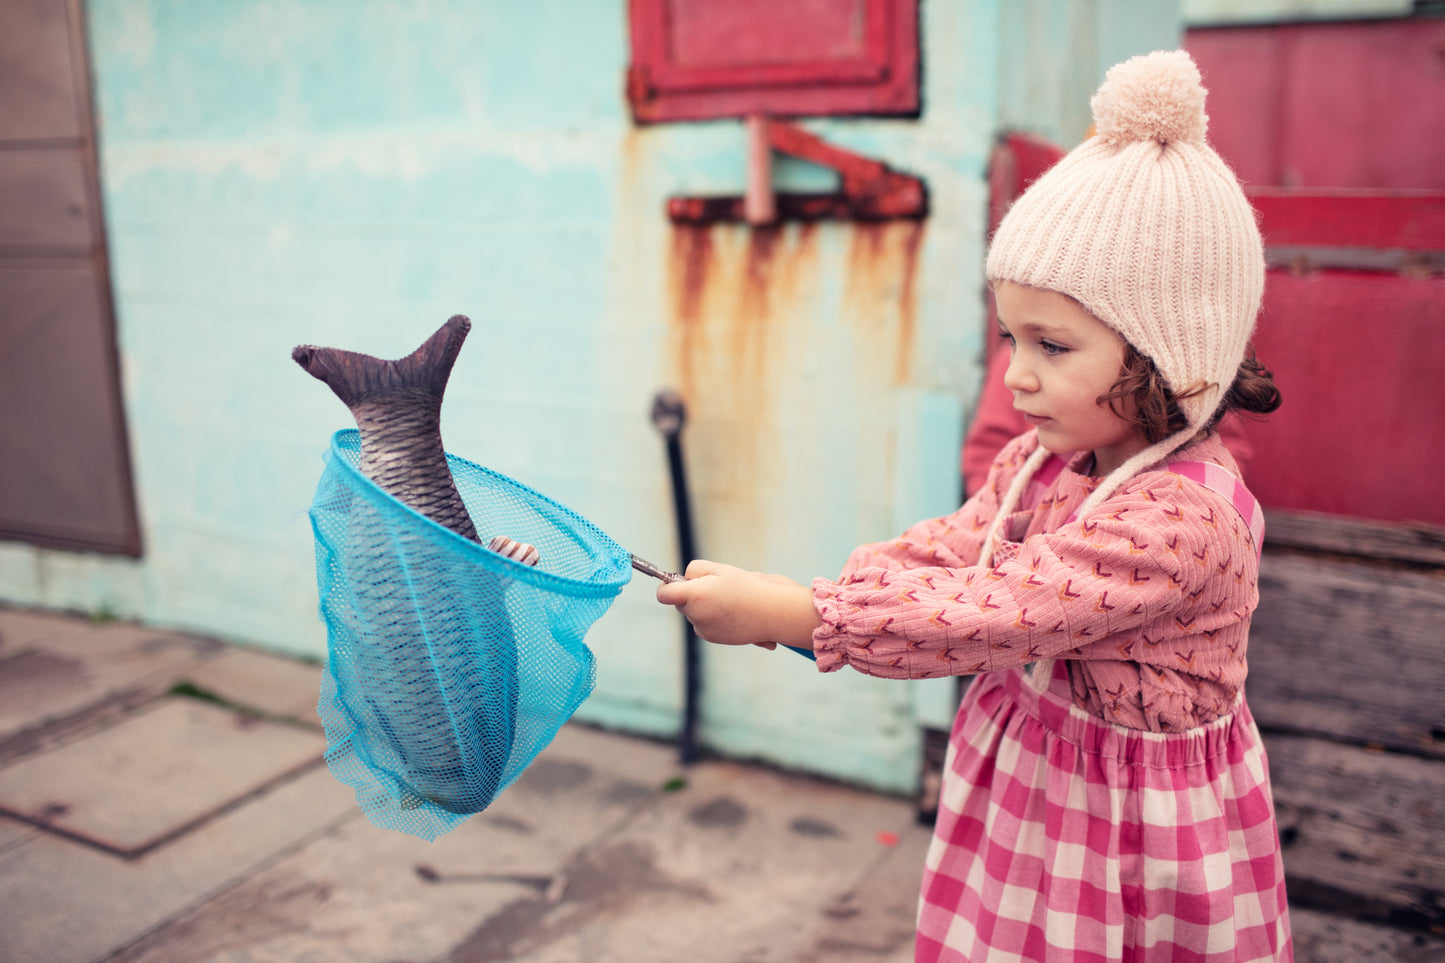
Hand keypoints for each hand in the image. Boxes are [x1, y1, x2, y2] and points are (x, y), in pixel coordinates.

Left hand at [655, 560, 820, 648]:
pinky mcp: (714, 638)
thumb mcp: (721, 570)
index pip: (664, 594)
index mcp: (696, 596)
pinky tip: (733, 612)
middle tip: (715, 585)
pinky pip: (704, 624)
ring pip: (693, 613)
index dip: (666, 586)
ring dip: (704, 605)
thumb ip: (695, 571)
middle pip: (680, 603)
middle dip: (690, 593)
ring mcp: (704, 630)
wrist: (773, 613)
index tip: (673, 582)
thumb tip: (683, 580)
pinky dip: (713, 617)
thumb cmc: (749, 587)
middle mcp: (697, 616)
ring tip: (729, 599)